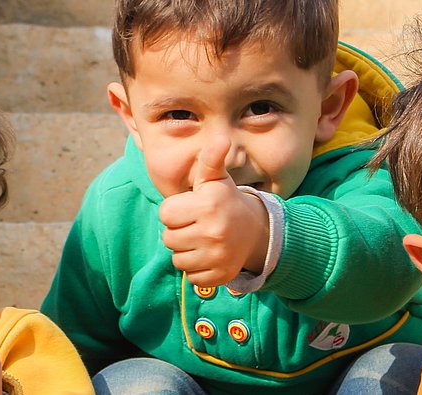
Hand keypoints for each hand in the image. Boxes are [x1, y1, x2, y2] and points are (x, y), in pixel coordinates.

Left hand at [158, 138, 269, 286]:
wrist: (256, 230)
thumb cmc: (225, 201)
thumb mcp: (216, 179)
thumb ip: (210, 159)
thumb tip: (221, 139)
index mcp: (207, 205)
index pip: (165, 214)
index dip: (175, 211)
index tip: (190, 208)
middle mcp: (214, 232)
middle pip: (168, 239)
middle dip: (178, 232)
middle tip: (196, 225)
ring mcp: (218, 256)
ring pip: (178, 261)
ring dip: (186, 252)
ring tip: (201, 241)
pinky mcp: (220, 275)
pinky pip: (192, 278)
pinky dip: (197, 269)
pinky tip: (209, 256)